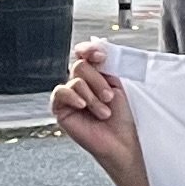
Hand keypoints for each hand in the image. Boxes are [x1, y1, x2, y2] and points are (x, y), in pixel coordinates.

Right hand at [51, 42, 154, 185]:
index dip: (89, 50)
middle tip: (110, 98)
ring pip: (74, 79)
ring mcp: (70, 96)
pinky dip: (73, 96)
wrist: (122, 141)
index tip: (101, 54)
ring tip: (104, 112)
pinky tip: (83, 106)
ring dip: (93, 95)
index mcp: (96, 75)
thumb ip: (108, 66)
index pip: (85, 54)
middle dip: (99, 80)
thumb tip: (99, 44)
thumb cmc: (125, 117)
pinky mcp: (60, 109)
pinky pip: (59, 92)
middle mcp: (81, 83)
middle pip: (81, 66)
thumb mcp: (120, 85)